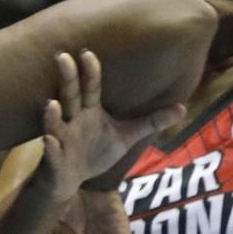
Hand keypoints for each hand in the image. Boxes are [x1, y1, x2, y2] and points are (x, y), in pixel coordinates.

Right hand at [38, 51, 181, 207]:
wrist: (71, 180)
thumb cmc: (96, 151)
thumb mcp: (126, 136)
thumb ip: (151, 122)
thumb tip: (182, 108)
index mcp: (89, 111)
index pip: (90, 88)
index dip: (89, 72)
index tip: (88, 53)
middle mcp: (72, 120)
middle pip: (69, 96)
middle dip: (67, 78)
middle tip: (62, 56)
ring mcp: (62, 139)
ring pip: (55, 124)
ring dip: (53, 115)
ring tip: (53, 103)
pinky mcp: (56, 160)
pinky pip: (52, 153)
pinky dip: (51, 148)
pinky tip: (50, 141)